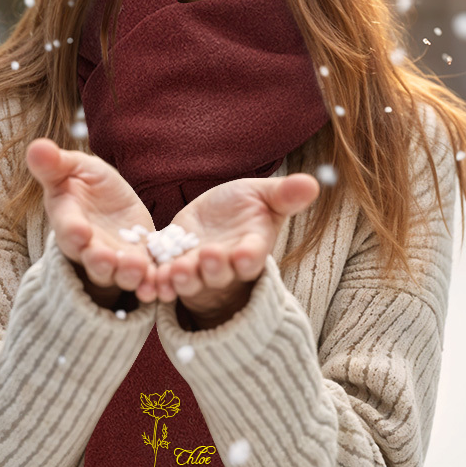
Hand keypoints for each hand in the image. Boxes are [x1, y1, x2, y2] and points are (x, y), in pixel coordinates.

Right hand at [25, 139, 154, 306]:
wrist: (110, 201)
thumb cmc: (84, 182)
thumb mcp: (74, 168)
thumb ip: (55, 164)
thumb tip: (36, 146)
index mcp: (69, 222)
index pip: (67, 230)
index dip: (73, 232)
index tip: (81, 232)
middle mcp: (89, 247)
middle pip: (92, 260)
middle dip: (99, 262)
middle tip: (107, 260)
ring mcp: (115, 259)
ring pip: (118, 274)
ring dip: (127, 274)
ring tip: (137, 269)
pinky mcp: (139, 262)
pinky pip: (145, 277)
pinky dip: (151, 282)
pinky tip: (160, 284)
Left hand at [151, 174, 319, 326]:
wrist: (216, 219)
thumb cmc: (247, 206)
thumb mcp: (264, 196)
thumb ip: (285, 195)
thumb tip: (314, 183)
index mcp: (250, 248)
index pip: (252, 257)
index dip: (248, 258)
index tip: (244, 255)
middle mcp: (224, 266)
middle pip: (221, 273)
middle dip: (215, 268)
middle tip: (209, 259)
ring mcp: (198, 271)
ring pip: (191, 280)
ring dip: (184, 279)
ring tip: (176, 273)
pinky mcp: (173, 268)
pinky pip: (165, 279)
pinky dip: (158, 282)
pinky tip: (151, 282)